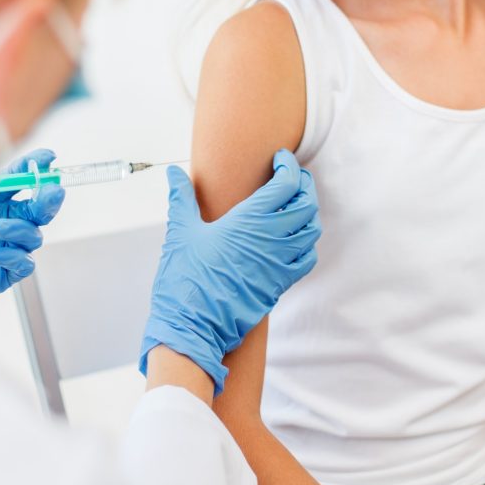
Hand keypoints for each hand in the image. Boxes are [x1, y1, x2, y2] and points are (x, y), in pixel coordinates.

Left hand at [0, 148, 63, 308]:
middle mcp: (8, 221)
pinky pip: (25, 263)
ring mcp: (11, 246)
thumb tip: (11, 170)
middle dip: (50, 199)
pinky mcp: (9, 271)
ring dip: (21, 230)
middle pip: (41, 208)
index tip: (47, 158)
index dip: (37, 167)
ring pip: (34, 236)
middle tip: (52, 191)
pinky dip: (13, 257)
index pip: (23, 180)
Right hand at [138, 148, 320, 393]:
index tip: (282, 159)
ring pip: (311, 228)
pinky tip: (295, 239)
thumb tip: (173, 173)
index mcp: (250, 219)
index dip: (289, 166)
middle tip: (294, 177)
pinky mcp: (281, 282)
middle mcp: (272, 237)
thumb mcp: (180, 232)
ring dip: (308, 212)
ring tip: (296, 204)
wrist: (193, 325)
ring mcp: (280, 261)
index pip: (286, 183)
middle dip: (304, 184)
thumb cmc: (184, 277)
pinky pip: (308, 258)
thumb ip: (182, 198)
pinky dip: (307, 244)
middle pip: (306, 202)